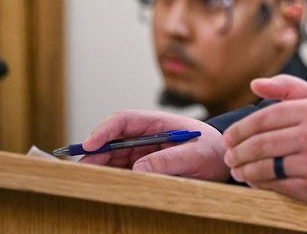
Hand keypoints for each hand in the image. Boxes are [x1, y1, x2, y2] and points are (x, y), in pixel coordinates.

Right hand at [79, 109, 228, 180]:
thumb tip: (137, 170)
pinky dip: (112, 177)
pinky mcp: (146, 165)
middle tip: (82, 170)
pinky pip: (123, 170)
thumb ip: (168, 160)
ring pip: (114, 157)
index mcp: (157, 122)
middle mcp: (147, 134)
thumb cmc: (212, 151)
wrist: (224, 160)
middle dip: (95, 153)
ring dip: (100, 166)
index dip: (104, 131)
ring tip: (89, 180)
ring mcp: (144, 150)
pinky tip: (105, 186)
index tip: (90, 145)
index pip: (124, 120)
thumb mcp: (194, 155)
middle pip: (113, 140)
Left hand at [223, 75, 306, 204]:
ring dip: (245, 170)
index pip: (265, 118)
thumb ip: (287, 87)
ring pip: (266, 166)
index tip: (229, 137)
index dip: (241, 128)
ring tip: (237, 170)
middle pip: (261, 143)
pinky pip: (279, 185)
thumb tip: (254, 83)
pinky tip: (254, 181)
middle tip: (228, 156)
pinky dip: (260, 184)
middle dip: (238, 151)